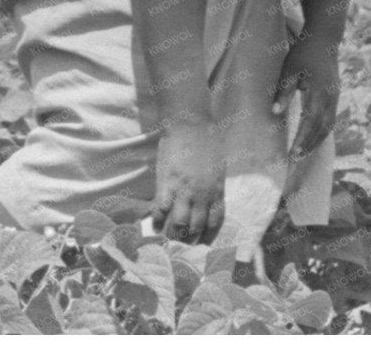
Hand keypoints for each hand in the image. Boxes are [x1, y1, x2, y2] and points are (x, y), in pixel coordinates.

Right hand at [152, 120, 225, 242]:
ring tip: (168, 239)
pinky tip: (153, 226)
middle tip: (183, 245)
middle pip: (196, 226)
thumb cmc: (208, 141)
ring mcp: (184, 191)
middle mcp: (201, 196)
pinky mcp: (167, 184)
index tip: (203, 243)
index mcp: (216, 191)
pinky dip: (157, 220)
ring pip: (179, 223)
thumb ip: (213, 186)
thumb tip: (209, 198)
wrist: (191, 125)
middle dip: (190, 239)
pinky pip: (161, 209)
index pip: (215, 221)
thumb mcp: (217, 168)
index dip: (209, 235)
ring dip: (173, 234)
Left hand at [272, 32, 340, 157]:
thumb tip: (275, 112)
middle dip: (308, 147)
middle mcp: (330, 100)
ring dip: (316, 142)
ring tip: (303, 155)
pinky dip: (322, 133)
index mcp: (318, 94)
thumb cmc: (303, 54)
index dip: (301, 140)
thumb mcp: (289, 70)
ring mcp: (335, 99)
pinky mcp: (335, 97)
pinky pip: (331, 120)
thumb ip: (283, 91)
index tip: (292, 154)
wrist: (324, 40)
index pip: (309, 123)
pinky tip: (313, 139)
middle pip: (321, 130)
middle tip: (295, 161)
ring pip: (328, 127)